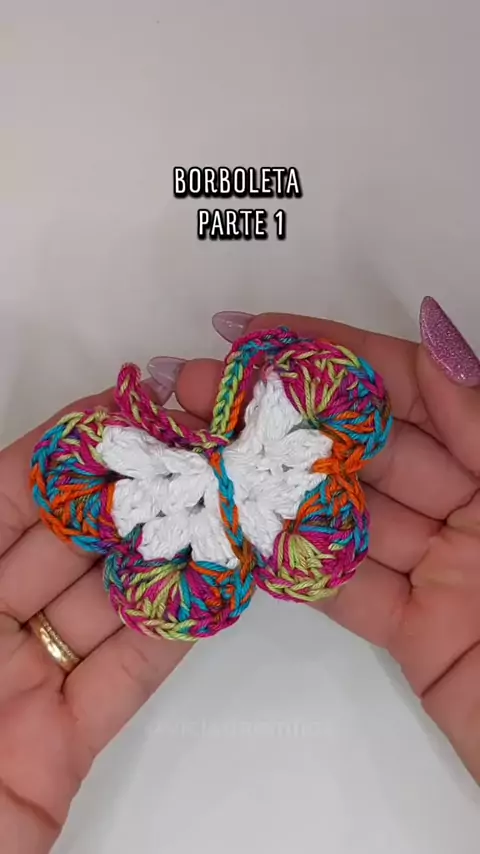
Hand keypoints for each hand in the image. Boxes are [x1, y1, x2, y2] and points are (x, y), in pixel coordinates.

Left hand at [0, 391, 203, 852]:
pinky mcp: (63, 744)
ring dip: (162, 557)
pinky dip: (172, 632)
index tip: (121, 411)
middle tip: (189, 450)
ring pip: (104, 603)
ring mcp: (24, 682)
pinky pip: (126, 676)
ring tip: (217, 505)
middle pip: (65, 544)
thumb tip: (26, 465)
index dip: (63, 452)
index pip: (5, 498)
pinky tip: (215, 587)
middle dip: (127, 496)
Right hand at [150, 303, 479, 784]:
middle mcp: (467, 505)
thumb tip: (434, 333)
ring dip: (270, 488)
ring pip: (341, 517)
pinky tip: (239, 533)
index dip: (334, 355)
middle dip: (280, 415)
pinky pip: (347, 592)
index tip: (260, 336)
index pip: (406, 388)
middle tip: (198, 388)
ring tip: (201, 455)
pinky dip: (296, 568)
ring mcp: (437, 568)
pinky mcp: (417, 634)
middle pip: (359, 448)